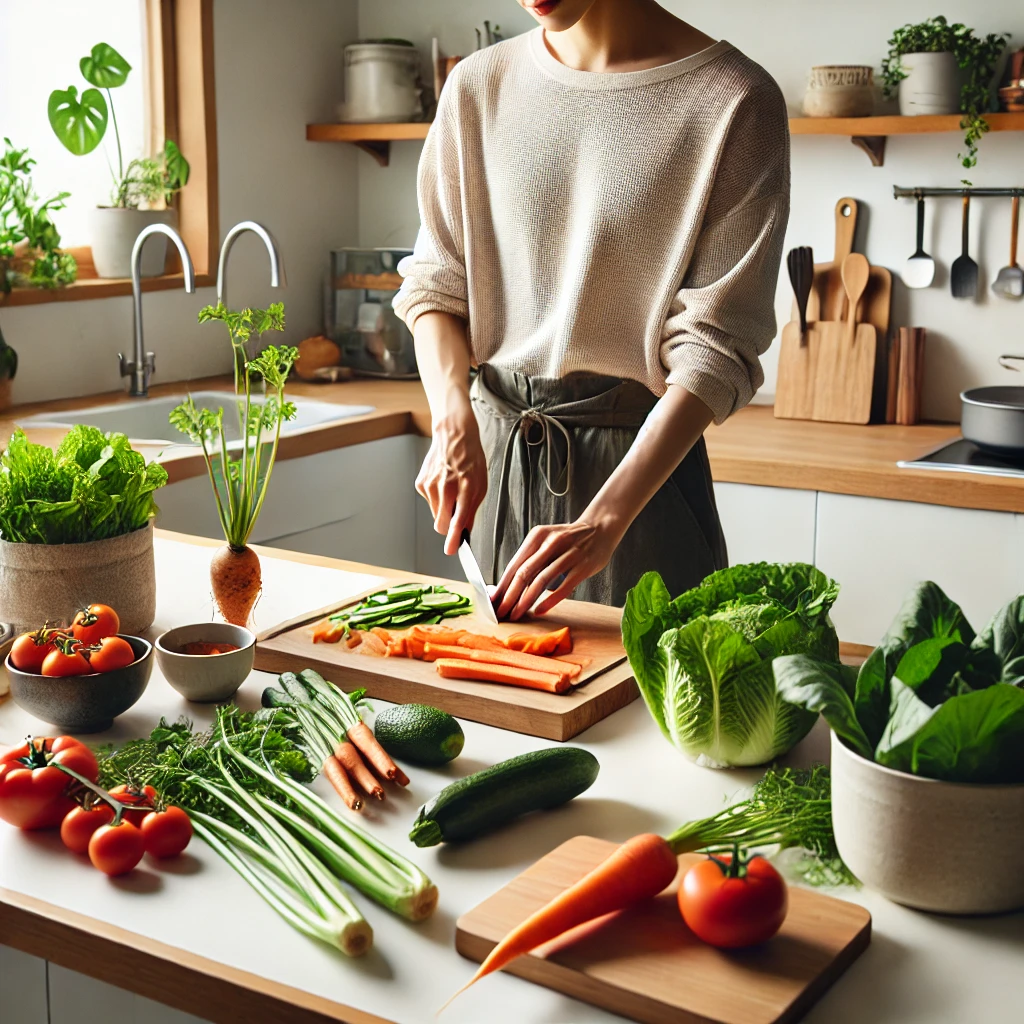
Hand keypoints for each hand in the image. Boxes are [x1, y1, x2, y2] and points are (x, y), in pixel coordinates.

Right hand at [416, 398, 487, 555]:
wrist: (454, 435)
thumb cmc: (470, 458)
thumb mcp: (480, 484)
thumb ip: (472, 509)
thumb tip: (465, 530)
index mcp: (465, 487)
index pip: (458, 518)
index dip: (454, 537)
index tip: (451, 550)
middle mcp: (446, 487)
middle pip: (442, 523)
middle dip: (449, 528)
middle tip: (457, 517)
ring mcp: (430, 485)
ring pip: (436, 514)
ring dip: (444, 510)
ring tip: (452, 491)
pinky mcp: (421, 484)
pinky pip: (429, 503)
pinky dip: (437, 500)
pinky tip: (443, 484)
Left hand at [492, 514, 625, 620]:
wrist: (601, 527)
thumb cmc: (569, 539)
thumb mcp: (547, 540)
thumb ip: (532, 559)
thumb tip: (509, 586)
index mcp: (538, 535)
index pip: (515, 564)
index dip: (502, 585)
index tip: (492, 601)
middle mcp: (551, 543)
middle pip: (524, 573)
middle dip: (509, 596)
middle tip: (501, 612)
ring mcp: (569, 554)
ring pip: (541, 581)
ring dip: (525, 600)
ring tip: (516, 614)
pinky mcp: (583, 566)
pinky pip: (563, 587)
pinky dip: (549, 600)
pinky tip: (539, 610)